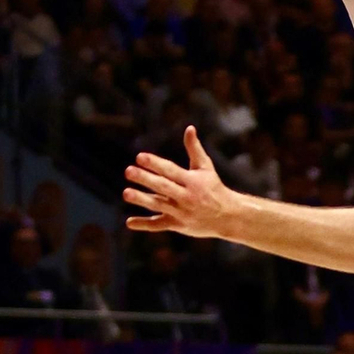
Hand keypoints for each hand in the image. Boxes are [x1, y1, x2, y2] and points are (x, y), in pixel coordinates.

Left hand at [124, 127, 238, 238]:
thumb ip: (194, 149)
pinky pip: (159, 225)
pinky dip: (145, 224)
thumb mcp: (206, 168)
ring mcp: (181, 212)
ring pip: (159, 205)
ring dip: (142, 199)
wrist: (228, 216)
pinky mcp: (178, 225)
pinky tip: (129, 222)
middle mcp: (186, 197)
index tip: (139, 156)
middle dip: (146, 179)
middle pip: (163, 187)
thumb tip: (189, 128)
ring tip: (126, 193)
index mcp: (192, 181)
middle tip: (128, 171)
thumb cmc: (214, 188)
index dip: (155, 164)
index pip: (171, 170)